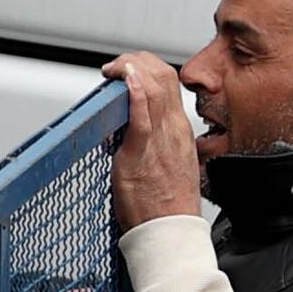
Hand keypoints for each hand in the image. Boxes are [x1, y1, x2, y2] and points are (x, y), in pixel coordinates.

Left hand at [104, 52, 203, 232]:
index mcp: (179, 131)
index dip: (147, 67)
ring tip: (113, 70)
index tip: (129, 69)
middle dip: (136, 60)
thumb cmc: (166, 204)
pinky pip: (141, 116)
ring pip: (154, 87)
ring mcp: (159, 140)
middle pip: (163, 76)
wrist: (170, 231)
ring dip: (130, 69)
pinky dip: (134, 93)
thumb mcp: (167, 162)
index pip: (169, 82)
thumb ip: (154, 140)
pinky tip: (125, 79)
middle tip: (116, 67)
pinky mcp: (141, 153)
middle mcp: (173, 130)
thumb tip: (133, 127)